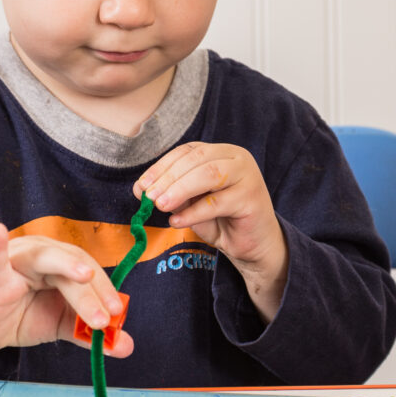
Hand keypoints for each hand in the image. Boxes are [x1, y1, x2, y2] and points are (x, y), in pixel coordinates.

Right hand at [0, 226, 133, 360]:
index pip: (89, 271)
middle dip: (91, 293)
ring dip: (67, 266)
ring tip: (84, 275)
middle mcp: (43, 255)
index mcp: (61, 264)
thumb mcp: (60, 325)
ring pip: (46, 259)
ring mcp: (17, 260)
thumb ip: (89, 335)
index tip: (118, 314)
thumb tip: (125, 346)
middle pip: (72, 267)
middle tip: (104, 318)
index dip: (105, 290)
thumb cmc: (20, 315)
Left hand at [133, 142, 288, 312]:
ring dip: (179, 190)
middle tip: (149, 197)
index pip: (187, 151)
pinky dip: (193, 212)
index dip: (161, 166)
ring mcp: (248, 176)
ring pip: (208, 175)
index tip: (141, 185)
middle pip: (197, 160)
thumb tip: (142, 189)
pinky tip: (177, 221)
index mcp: (221, 152)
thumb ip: (172, 191)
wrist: (253, 245)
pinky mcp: (252, 198)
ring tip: (159, 206)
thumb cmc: (222, 219)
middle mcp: (237, 158)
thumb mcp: (192, 201)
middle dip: (168, 178)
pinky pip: (217, 203)